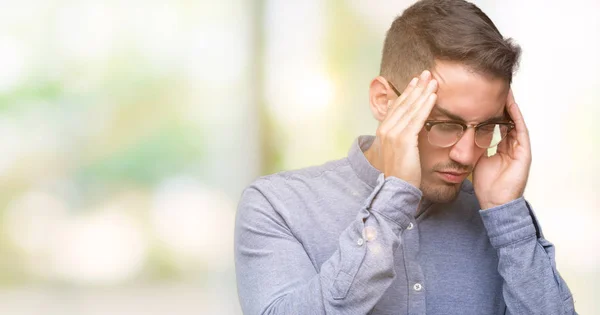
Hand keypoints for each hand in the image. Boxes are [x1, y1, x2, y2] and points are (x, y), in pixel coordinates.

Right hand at [375, 70, 437, 187]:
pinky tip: (433, 96)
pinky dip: (426, 106)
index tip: (416, 81)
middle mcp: (386, 129)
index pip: (397, 106)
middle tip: (427, 73)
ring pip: (411, 108)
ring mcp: (393, 134)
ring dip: (423, 92)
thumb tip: (411, 127)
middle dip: (416, 87)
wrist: (397, 188)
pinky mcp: (403, 139)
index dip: (407, 92)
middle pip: (404, 103)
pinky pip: (417, 119)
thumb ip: (402, 136)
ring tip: (433, 80)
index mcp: (383, 130)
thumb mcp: (399, 150)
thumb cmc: (401, 172)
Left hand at [472, 89, 531, 208]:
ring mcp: (519, 148)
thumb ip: (472, 147)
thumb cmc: (486, 185)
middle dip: (501, 103)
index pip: (497, 123)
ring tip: (504, 89)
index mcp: (501, 147)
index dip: (490, 110)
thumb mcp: (476, 160)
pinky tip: (511, 104)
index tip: (481, 96)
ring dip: (510, 105)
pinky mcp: (524, 152)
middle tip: (494, 86)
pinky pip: (520, 130)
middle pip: (507, 119)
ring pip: (515, 120)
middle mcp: (512, 145)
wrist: (495, 203)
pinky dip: (516, 117)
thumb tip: (458, 136)